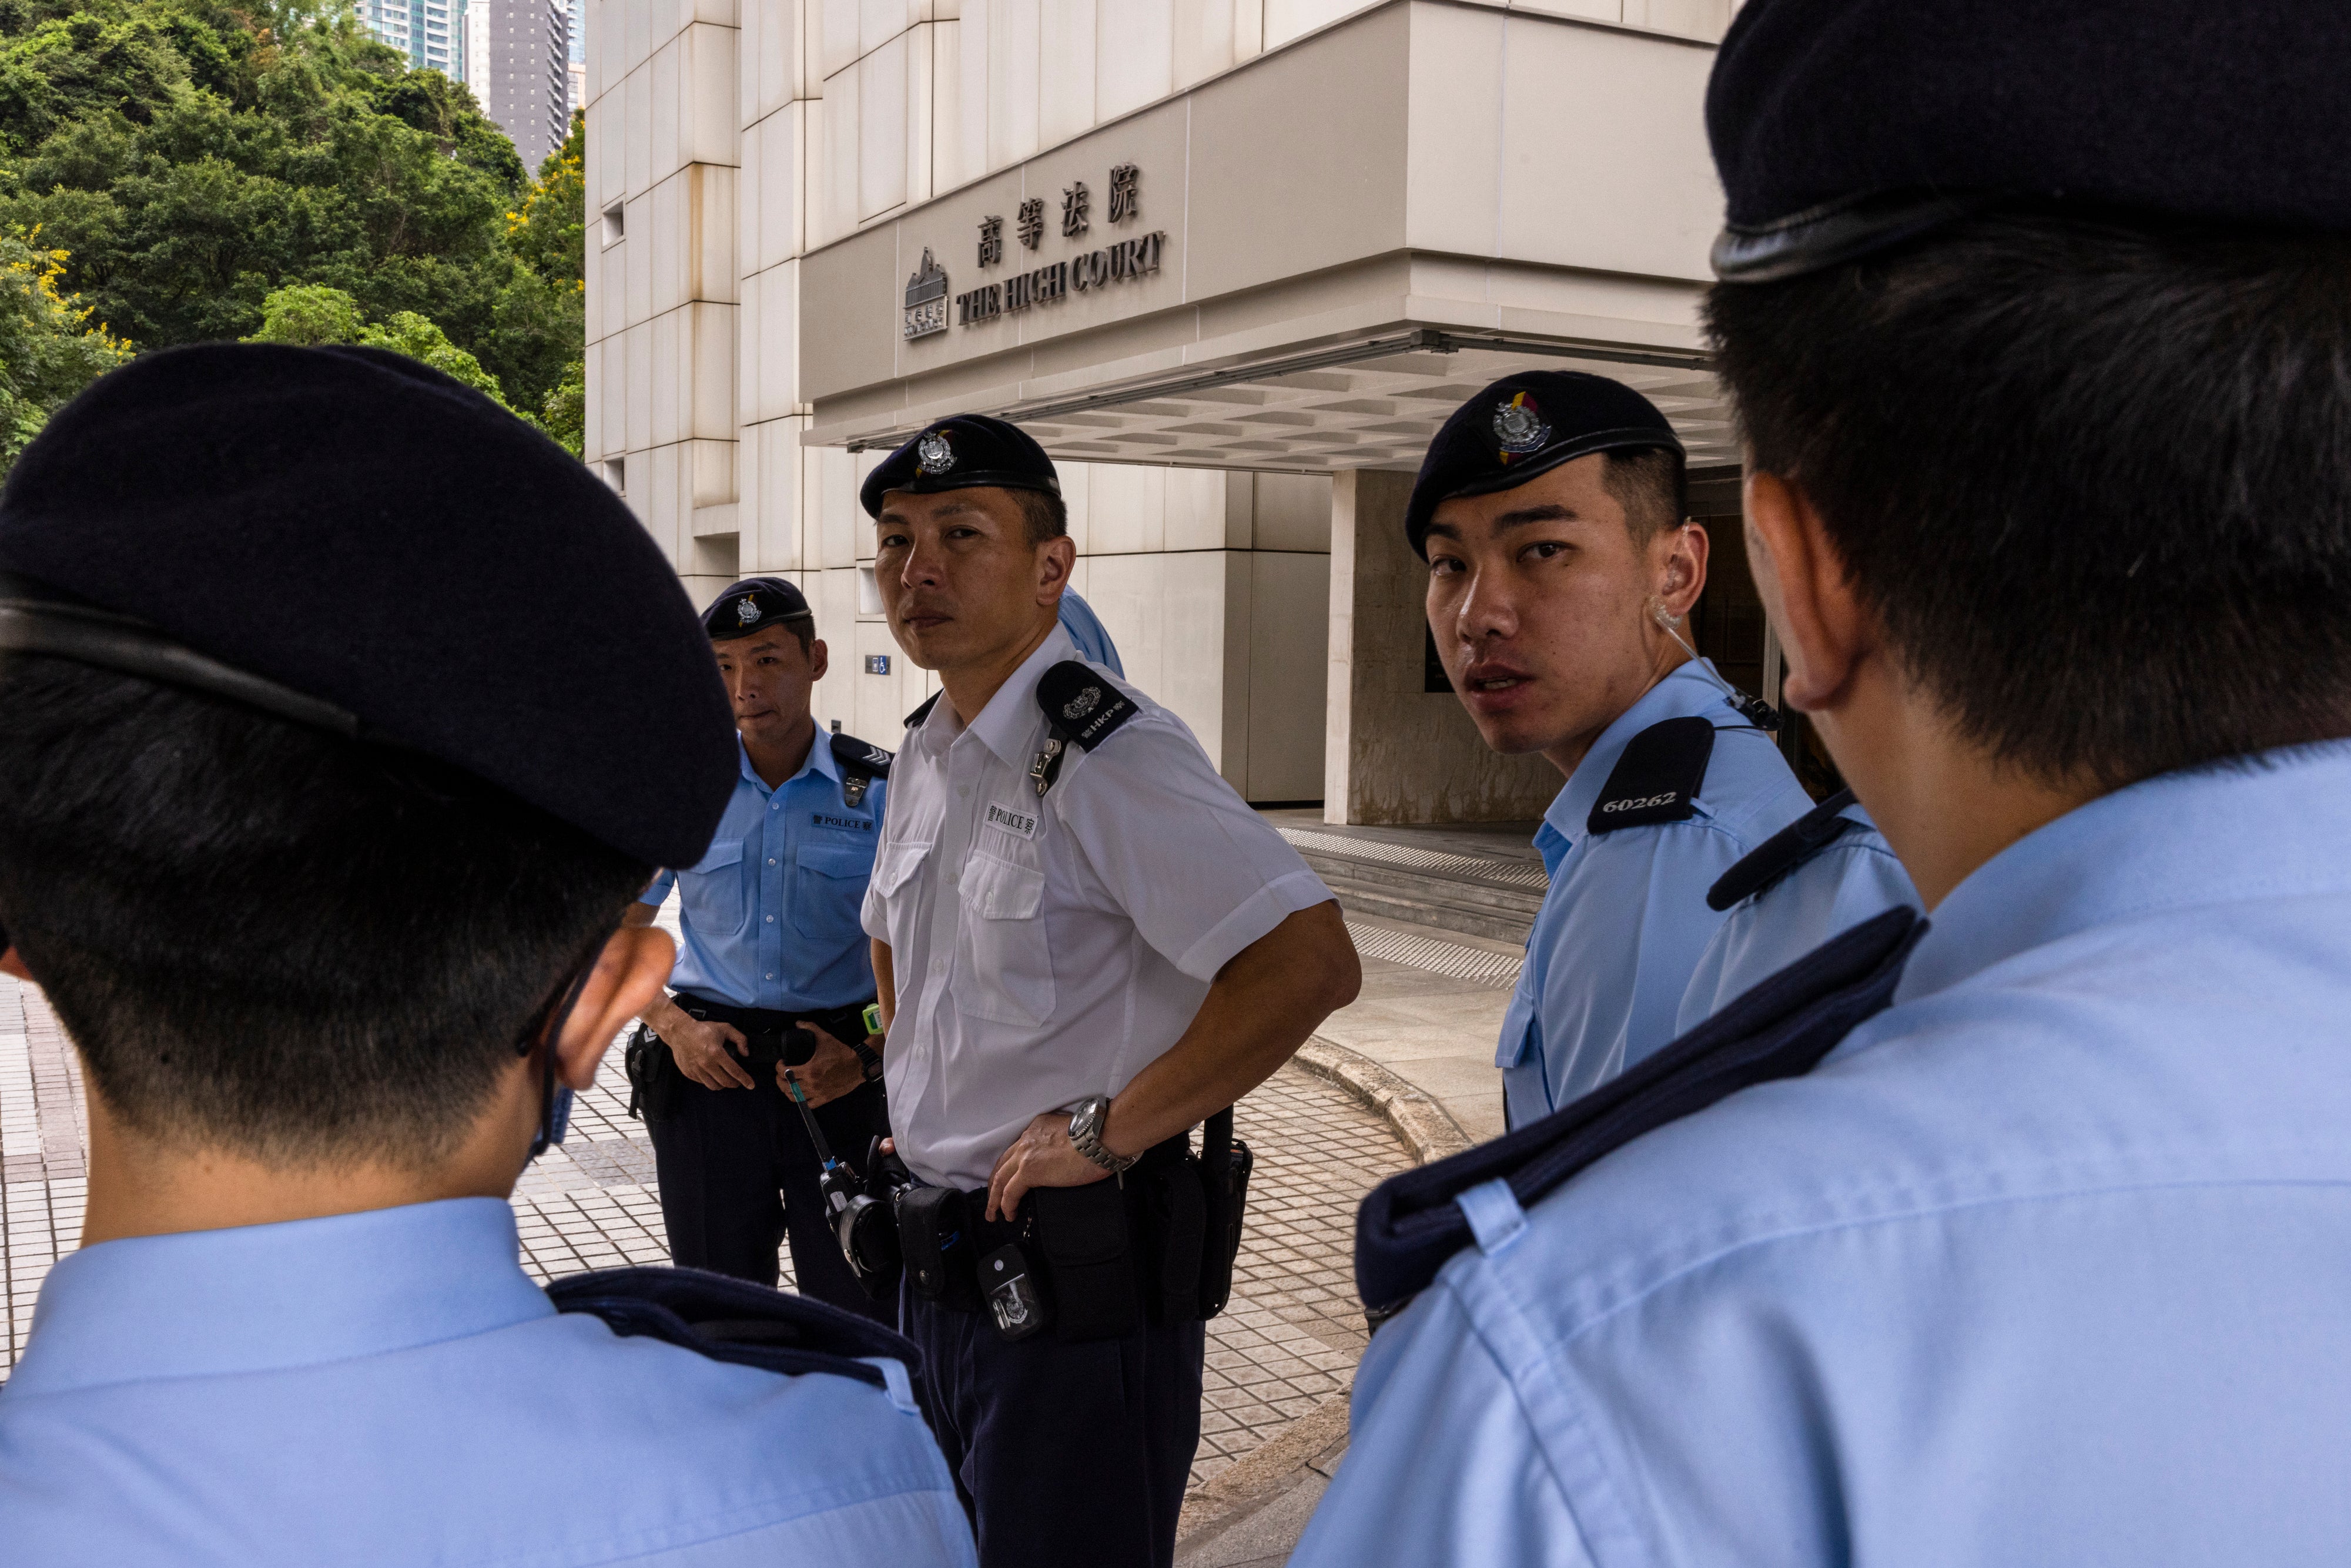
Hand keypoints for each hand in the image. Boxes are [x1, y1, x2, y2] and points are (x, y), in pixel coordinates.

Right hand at [664, 1015, 755, 1089]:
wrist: (679, 1032)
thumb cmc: (702, 1030)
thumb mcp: (725, 1028)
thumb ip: (740, 1039)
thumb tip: (745, 1053)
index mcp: (716, 1052)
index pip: (735, 1071)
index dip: (745, 1079)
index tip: (750, 1084)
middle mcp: (706, 1063)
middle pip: (725, 1082)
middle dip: (735, 1084)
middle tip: (738, 1081)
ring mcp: (696, 1070)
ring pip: (714, 1086)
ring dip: (722, 1085)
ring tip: (725, 1079)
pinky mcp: (689, 1073)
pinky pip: (703, 1083)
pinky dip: (710, 1081)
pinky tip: (712, 1074)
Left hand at [778, 1022, 869, 1106]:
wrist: (858, 1066)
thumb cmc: (840, 1052)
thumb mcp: (825, 1038)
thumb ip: (810, 1028)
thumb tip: (798, 1023)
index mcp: (809, 1069)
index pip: (785, 1072)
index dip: (779, 1067)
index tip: (781, 1062)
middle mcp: (811, 1084)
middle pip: (786, 1086)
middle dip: (779, 1080)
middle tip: (781, 1074)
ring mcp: (817, 1093)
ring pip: (794, 1097)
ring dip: (787, 1091)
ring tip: (787, 1084)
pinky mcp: (824, 1099)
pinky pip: (808, 1104)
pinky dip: (801, 1100)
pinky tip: (799, 1094)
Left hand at [986, 1110, 1109, 1221]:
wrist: (1100, 1137)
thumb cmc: (1098, 1136)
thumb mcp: (1072, 1134)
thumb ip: (1062, 1144)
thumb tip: (1067, 1159)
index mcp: (1039, 1128)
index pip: (1018, 1148)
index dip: (1010, 1165)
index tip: (1010, 1177)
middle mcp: (1028, 1138)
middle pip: (1003, 1163)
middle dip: (995, 1181)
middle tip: (993, 1197)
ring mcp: (1026, 1155)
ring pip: (1000, 1178)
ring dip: (995, 1197)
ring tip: (994, 1212)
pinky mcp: (1029, 1171)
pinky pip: (1009, 1192)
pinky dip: (1006, 1205)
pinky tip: (1009, 1214)